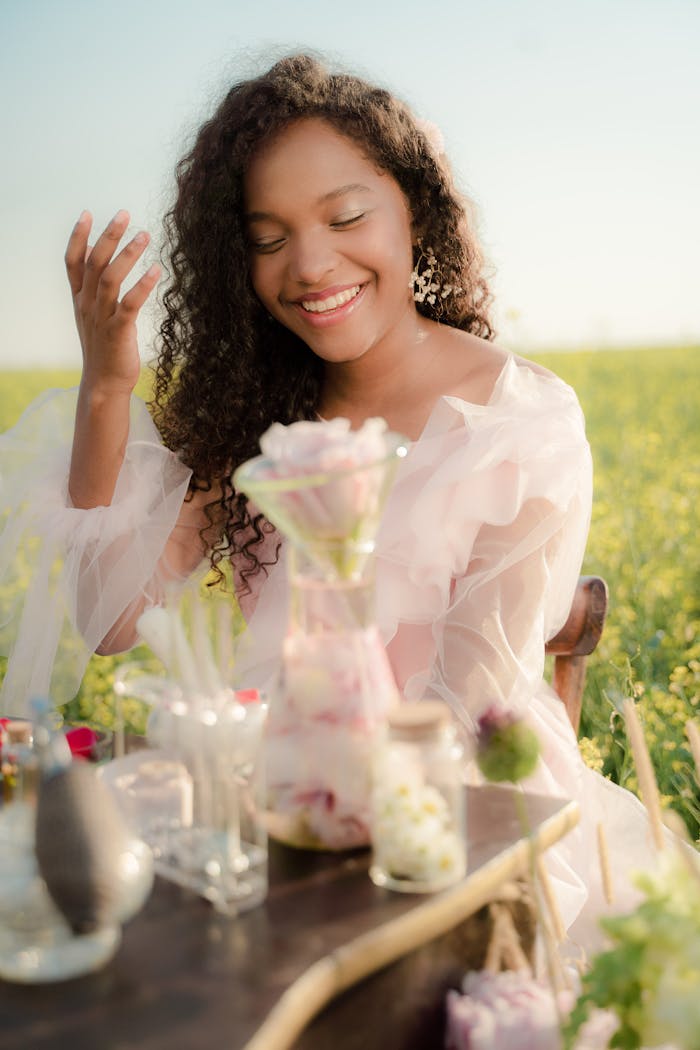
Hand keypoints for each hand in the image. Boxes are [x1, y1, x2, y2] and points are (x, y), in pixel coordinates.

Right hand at [65, 210, 160, 394]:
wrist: (104, 383)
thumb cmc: (104, 347)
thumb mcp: (94, 314)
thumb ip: (94, 287)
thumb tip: (99, 256)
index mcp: (80, 299)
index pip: (73, 262)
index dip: (78, 237)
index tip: (87, 213)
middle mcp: (87, 305)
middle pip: (94, 263)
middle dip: (108, 236)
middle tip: (124, 214)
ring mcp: (101, 318)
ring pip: (109, 278)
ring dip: (127, 254)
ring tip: (144, 235)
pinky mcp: (118, 331)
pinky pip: (129, 304)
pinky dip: (142, 285)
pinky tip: (156, 271)